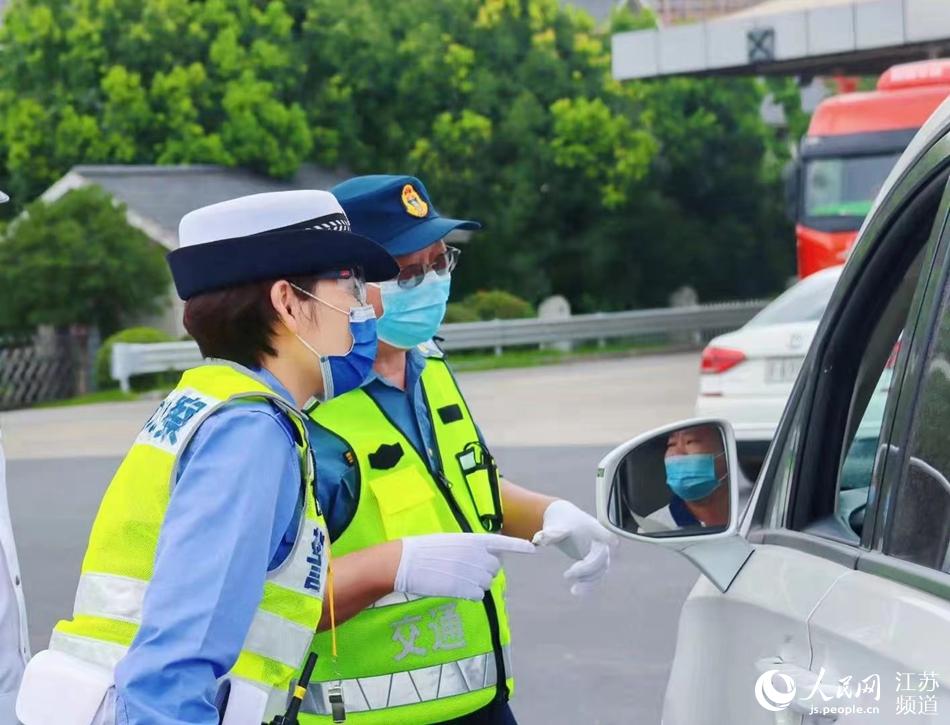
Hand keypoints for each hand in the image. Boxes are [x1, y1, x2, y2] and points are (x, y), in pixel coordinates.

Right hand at [395, 533, 535, 600]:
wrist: (406, 561)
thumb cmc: (427, 550)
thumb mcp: (453, 541)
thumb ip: (473, 548)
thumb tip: (488, 560)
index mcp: (474, 539)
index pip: (503, 543)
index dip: (519, 547)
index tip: (533, 549)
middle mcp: (477, 555)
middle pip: (495, 567)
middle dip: (484, 570)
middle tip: (463, 568)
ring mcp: (471, 572)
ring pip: (487, 583)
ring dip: (476, 583)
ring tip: (454, 576)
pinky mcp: (463, 588)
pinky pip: (478, 595)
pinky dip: (469, 594)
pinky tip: (454, 587)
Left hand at [532, 500, 616, 595]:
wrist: (564, 522)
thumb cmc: (560, 522)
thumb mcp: (554, 526)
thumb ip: (550, 533)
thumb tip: (539, 540)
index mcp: (593, 528)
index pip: (604, 533)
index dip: (609, 538)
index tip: (614, 542)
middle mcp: (601, 542)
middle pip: (601, 558)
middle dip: (587, 569)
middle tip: (566, 575)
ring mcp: (600, 554)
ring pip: (600, 571)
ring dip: (589, 581)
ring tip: (573, 591)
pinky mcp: (595, 564)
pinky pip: (596, 577)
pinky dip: (588, 585)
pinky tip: (575, 591)